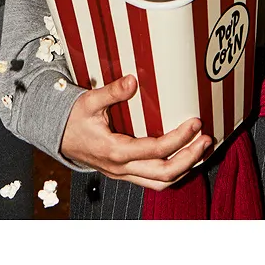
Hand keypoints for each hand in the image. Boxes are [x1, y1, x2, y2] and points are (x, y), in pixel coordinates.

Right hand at [61, 74, 211, 188]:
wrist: (57, 137)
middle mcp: (121, 168)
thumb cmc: (73, 118)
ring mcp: (123, 174)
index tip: (195, 123)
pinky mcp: (126, 174)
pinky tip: (185, 157)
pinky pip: (153, 180)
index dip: (179, 138)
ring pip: (160, 183)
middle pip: (163, 173)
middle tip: (206, 139)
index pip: (155, 150)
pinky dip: (173, 172)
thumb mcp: (89, 101)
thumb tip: (132, 80)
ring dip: (185, 169)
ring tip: (202, 150)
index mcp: (114, 150)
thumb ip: (111, 92)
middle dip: (190, 158)